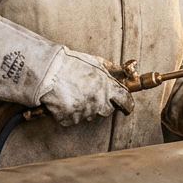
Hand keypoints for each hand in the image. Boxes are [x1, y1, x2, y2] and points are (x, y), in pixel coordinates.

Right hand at [0, 17, 133, 122]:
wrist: (47, 71)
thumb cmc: (72, 64)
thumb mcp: (97, 63)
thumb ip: (117, 69)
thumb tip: (134, 67)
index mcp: (107, 87)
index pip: (125, 101)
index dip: (126, 104)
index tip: (126, 106)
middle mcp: (97, 101)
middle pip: (106, 110)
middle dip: (101, 103)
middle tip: (89, 92)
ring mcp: (83, 111)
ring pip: (88, 114)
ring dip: (84, 107)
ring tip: (73, 92)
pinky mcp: (69, 118)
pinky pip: (72, 119)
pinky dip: (69, 112)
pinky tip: (64, 99)